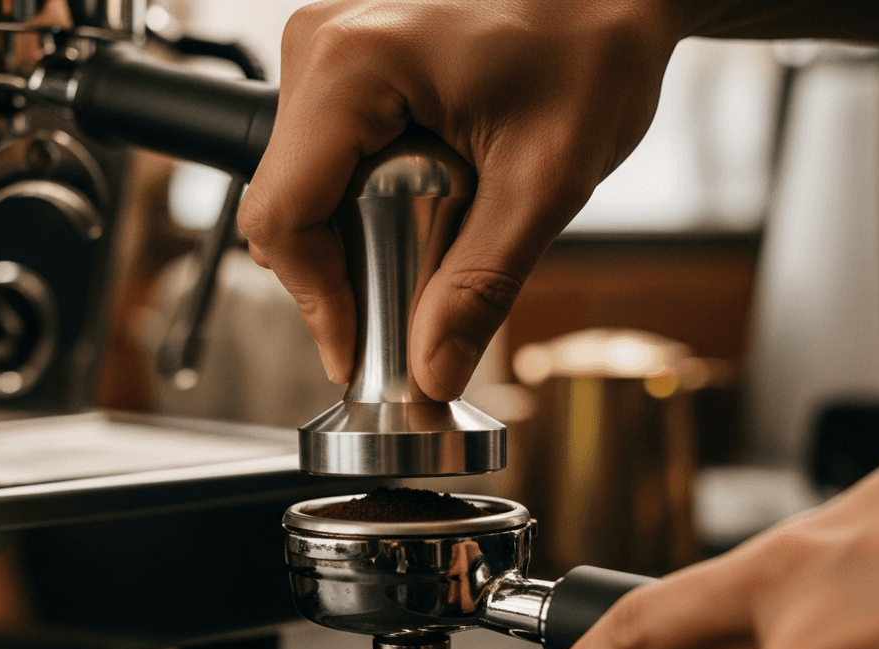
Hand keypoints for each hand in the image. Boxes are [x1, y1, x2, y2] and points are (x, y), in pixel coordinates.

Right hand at [237, 0, 691, 398]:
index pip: (284, 215)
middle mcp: (322, 47)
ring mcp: (329, 51)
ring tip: (426, 264)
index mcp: (352, 66)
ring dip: (353, 244)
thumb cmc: (594, 47)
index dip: (317, 302)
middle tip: (404, 329)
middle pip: (285, 207)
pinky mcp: (347, 63)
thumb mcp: (544, 182)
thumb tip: (432, 370)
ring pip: (301, 189)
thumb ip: (481, 285)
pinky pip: (325, 160)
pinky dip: (363, 208)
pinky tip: (421, 219)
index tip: (358, 355)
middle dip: (338, 280)